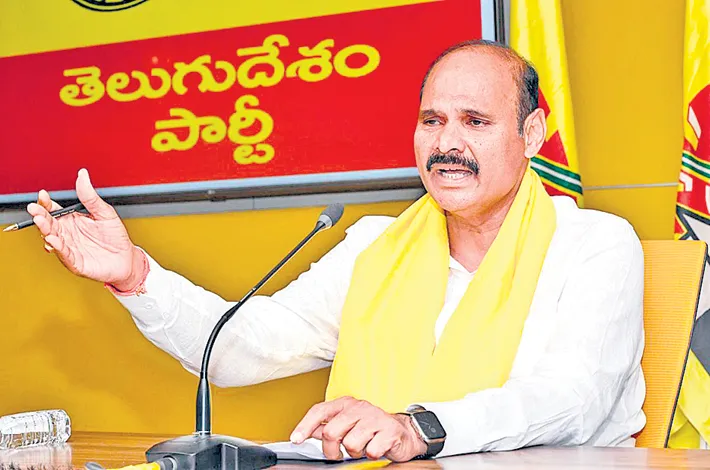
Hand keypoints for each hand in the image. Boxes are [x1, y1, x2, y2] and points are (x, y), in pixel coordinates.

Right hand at [27, 168, 144, 289]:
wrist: (127, 258)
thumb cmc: (115, 237)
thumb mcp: (104, 212)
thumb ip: (90, 196)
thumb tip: (82, 175)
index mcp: (72, 220)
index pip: (54, 210)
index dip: (46, 203)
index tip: (42, 194)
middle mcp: (68, 233)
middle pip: (49, 223)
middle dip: (40, 215)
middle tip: (34, 208)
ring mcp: (70, 247)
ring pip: (53, 238)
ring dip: (45, 230)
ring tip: (40, 221)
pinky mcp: (75, 262)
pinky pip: (64, 254)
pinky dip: (58, 247)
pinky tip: (53, 239)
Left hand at [290, 397, 426, 461]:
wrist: (404, 432)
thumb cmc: (373, 428)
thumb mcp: (348, 423)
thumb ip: (327, 426)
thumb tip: (308, 431)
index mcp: (346, 404)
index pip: (320, 411)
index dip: (305, 426)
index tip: (296, 439)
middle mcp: (359, 408)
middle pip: (331, 432)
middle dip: (332, 449)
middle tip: (339, 452)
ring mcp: (375, 418)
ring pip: (350, 444)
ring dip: (355, 452)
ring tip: (362, 447)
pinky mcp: (389, 431)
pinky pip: (371, 451)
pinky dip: (371, 455)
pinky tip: (376, 447)